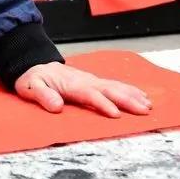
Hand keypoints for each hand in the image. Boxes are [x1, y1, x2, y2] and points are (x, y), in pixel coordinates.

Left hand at [15, 62, 151, 117]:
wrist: (34, 64)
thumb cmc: (33, 78)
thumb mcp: (31, 87)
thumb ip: (43, 95)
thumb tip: (56, 107)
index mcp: (71, 84)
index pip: (89, 94)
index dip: (102, 104)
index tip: (116, 114)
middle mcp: (85, 81)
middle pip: (109, 90)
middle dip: (127, 100)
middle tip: (144, 110)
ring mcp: (91, 80)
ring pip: (115, 86)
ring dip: (132, 95)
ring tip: (148, 106)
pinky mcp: (94, 82)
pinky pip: (115, 85)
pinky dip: (130, 90)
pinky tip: (142, 96)